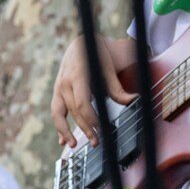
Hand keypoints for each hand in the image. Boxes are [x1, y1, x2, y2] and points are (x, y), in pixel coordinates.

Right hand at [51, 34, 137, 148]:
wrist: (82, 42)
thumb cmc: (99, 53)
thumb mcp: (110, 67)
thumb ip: (117, 87)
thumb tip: (132, 101)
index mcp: (78, 75)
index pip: (82, 103)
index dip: (91, 118)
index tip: (102, 128)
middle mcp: (64, 83)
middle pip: (74, 112)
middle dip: (84, 128)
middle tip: (96, 142)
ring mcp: (58, 88)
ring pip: (58, 115)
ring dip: (65, 132)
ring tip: (73, 146)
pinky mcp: (57, 93)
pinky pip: (56, 112)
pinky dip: (59, 127)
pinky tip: (63, 141)